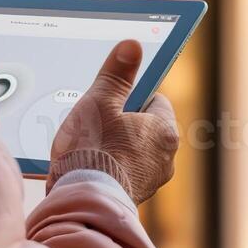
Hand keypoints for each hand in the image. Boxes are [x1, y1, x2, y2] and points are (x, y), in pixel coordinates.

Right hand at [46, 39, 179, 203]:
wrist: (81, 202)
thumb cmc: (93, 150)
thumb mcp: (101, 102)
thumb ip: (116, 74)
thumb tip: (132, 46)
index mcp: (164, 131)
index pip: (156, 99)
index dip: (133, 93)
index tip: (115, 93)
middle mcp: (165, 158)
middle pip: (144, 126)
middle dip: (121, 121)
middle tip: (96, 119)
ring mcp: (150, 181)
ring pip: (133, 150)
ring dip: (114, 144)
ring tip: (87, 143)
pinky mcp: (133, 196)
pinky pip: (123, 171)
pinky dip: (109, 165)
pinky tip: (88, 164)